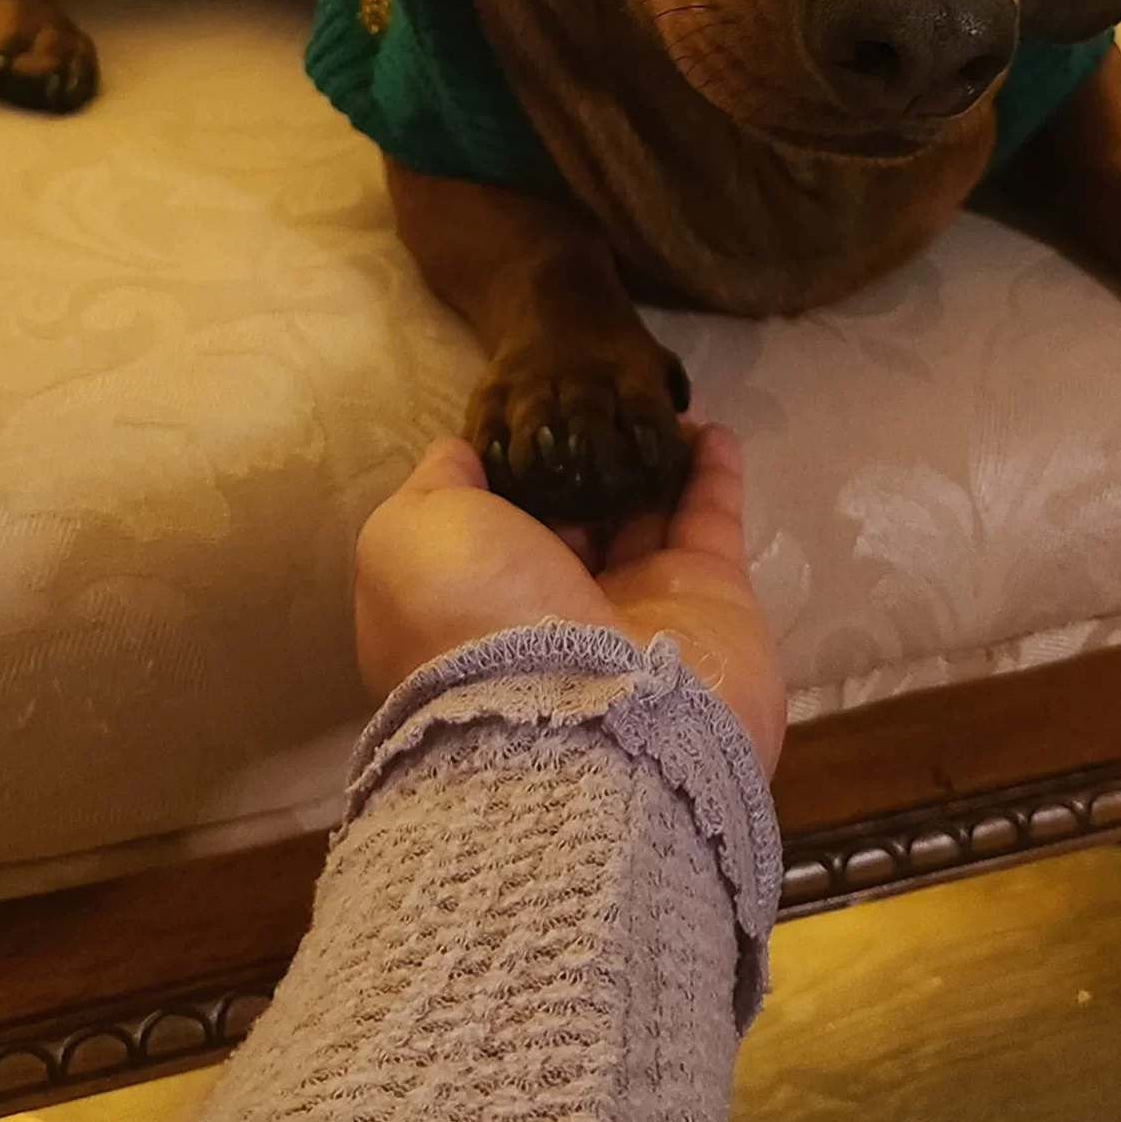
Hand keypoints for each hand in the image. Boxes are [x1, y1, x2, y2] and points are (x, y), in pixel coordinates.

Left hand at [355, 422, 786, 777]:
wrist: (588, 725)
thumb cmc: (477, 619)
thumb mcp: (410, 539)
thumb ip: (435, 488)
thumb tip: (459, 454)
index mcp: (475, 605)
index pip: (491, 527)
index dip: (508, 471)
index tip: (526, 412)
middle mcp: (552, 612)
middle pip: (572, 520)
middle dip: (584, 461)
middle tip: (600, 396)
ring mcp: (636, 609)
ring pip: (643, 513)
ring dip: (648, 454)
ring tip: (654, 396)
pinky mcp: (708, 601)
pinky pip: (710, 519)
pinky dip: (711, 469)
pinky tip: (706, 422)